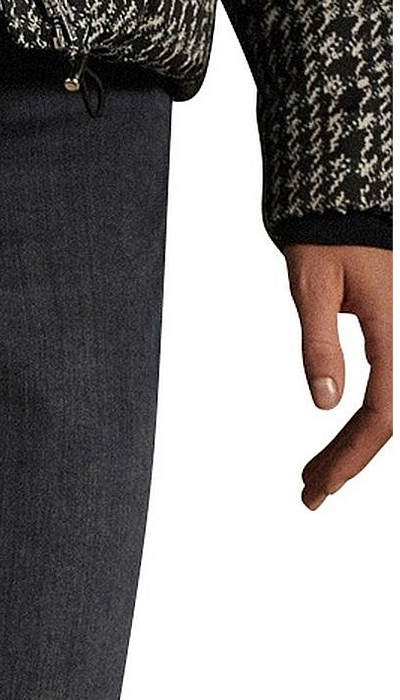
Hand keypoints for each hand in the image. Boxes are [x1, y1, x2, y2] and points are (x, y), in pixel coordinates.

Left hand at [285, 244, 390, 509]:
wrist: (344, 203)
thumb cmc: (327, 237)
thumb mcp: (312, 286)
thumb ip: (319, 344)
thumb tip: (325, 404)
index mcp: (393, 329)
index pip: (382, 412)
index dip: (352, 455)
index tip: (320, 486)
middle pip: (387, 420)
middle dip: (348, 462)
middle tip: (308, 495)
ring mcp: (398, 340)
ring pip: (385, 409)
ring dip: (351, 447)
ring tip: (311, 478)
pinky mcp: (390, 339)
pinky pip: (384, 391)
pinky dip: (357, 423)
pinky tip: (334, 444)